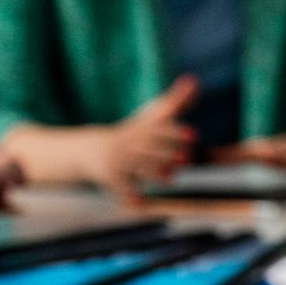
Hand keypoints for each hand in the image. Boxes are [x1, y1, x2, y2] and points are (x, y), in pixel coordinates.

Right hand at [100, 76, 199, 195]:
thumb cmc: (131, 134)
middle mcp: (128, 144)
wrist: (91, 152)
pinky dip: (131, 196)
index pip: (159, 130)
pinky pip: (123, 188)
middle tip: (186, 159)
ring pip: (138, 167)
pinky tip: (141, 204)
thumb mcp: (150, 118)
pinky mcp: (111, 178)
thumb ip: (173, 103)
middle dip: (167, 154)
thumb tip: (194, 80)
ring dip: (155, 173)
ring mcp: (118, 161)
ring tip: (171, 178)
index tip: (194, 135)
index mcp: (139, 129)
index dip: (175, 132)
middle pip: (149, 148)